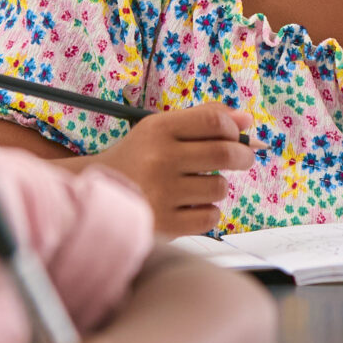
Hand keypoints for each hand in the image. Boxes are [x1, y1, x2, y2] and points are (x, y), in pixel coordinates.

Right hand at [92, 104, 254, 237]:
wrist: (94, 198)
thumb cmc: (137, 160)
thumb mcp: (160, 130)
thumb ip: (203, 119)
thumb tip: (248, 120)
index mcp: (157, 130)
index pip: (213, 120)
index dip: (233, 129)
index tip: (235, 137)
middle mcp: (159, 159)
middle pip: (225, 152)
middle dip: (243, 156)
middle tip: (242, 159)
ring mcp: (162, 193)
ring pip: (219, 187)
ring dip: (217, 186)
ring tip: (198, 186)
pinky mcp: (165, 223)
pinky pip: (210, 216)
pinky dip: (208, 212)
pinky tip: (191, 206)